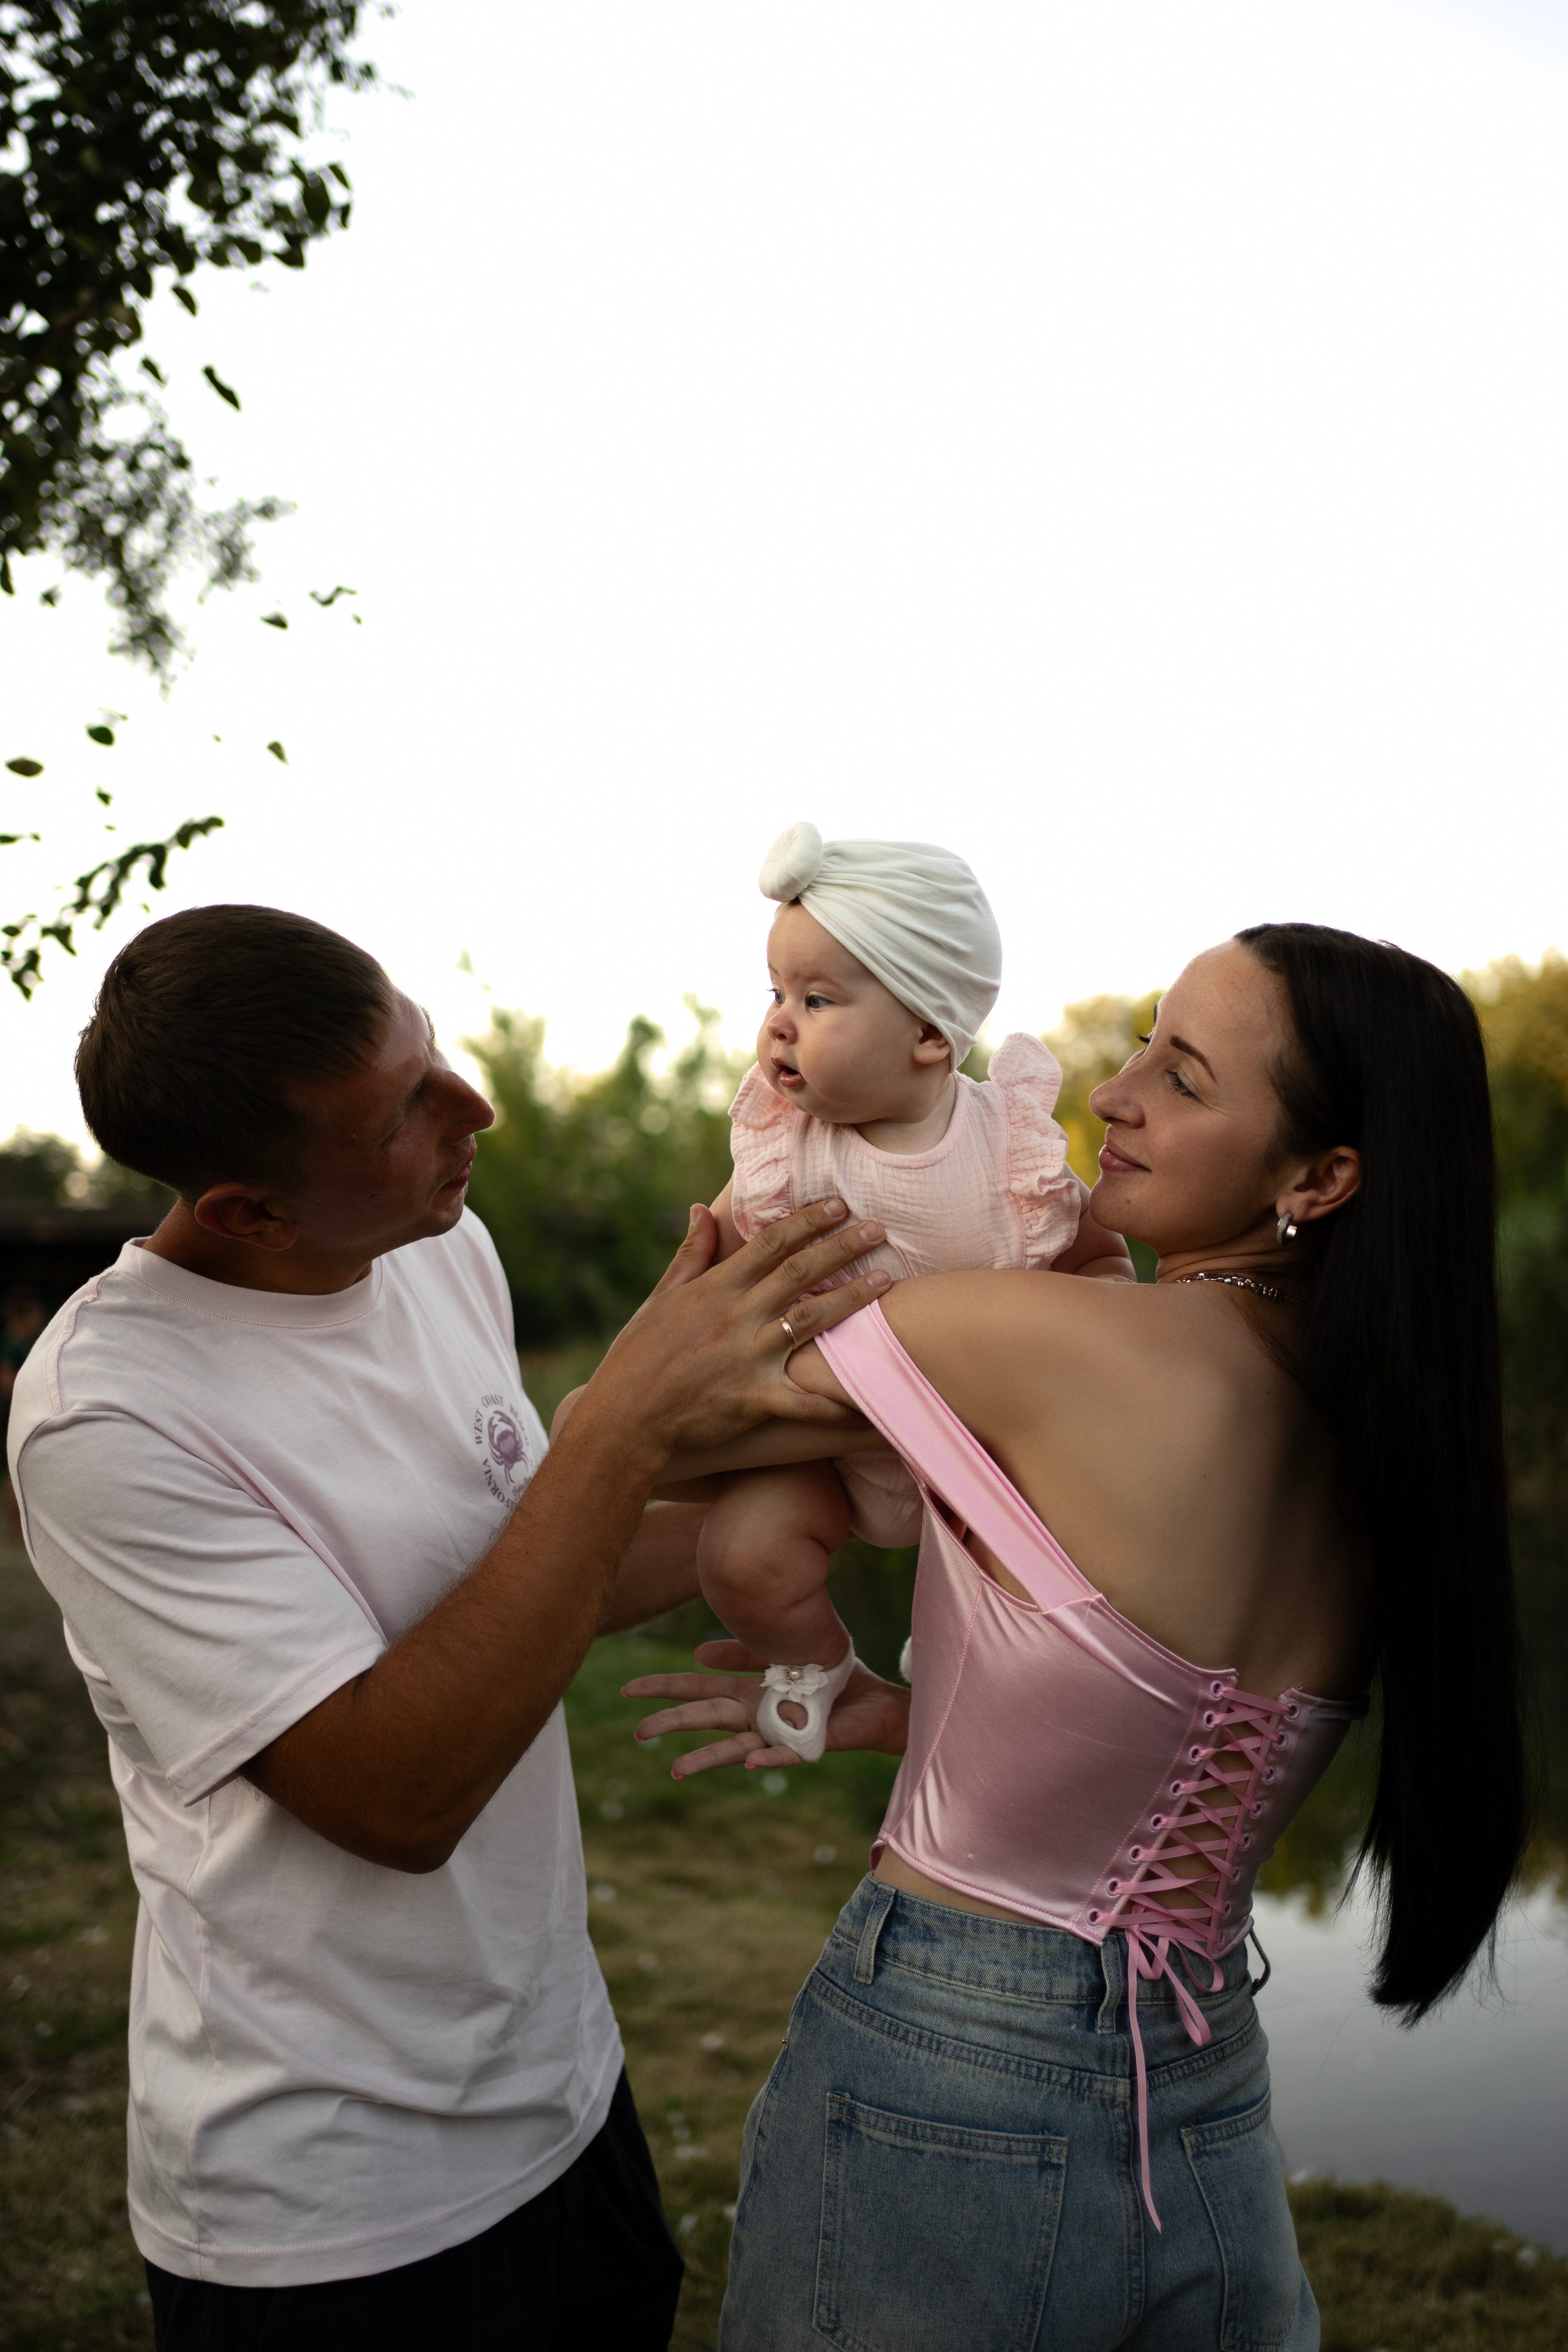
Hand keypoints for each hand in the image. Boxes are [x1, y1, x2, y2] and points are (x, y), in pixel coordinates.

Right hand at [564, 1199, 891, 1467]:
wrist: (625, 1418)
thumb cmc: (639, 1356)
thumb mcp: (660, 1298)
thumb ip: (690, 1253)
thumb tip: (700, 1208)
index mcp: (715, 1288)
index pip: (770, 1243)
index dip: (807, 1221)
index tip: (839, 1205)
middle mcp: (736, 1317)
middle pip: (799, 1272)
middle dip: (843, 1247)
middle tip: (879, 1229)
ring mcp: (747, 1358)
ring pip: (812, 1321)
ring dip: (853, 1299)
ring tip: (888, 1282)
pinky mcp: (754, 1399)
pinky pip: (805, 1400)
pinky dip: (836, 1400)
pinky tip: (871, 1394)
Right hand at [622, 1640, 910, 1778]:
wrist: (875, 1703)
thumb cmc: (829, 1680)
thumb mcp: (781, 1655)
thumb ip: (742, 1652)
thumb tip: (697, 1651)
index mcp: (747, 1693)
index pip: (697, 1689)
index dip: (664, 1688)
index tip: (629, 1689)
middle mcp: (755, 1717)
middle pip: (705, 1717)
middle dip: (671, 1723)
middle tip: (636, 1731)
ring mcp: (777, 1735)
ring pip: (734, 1748)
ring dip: (706, 1759)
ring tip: (675, 1770)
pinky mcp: (806, 1747)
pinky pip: (784, 1756)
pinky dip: (769, 1760)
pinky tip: (752, 1763)